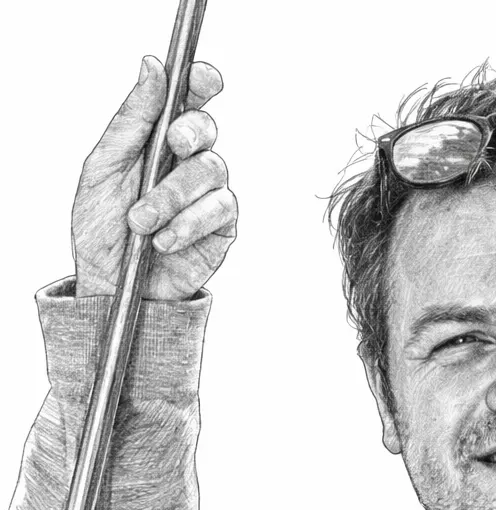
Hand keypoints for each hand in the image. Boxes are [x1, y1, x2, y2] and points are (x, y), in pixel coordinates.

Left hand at [73, 55, 236, 300]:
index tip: (201, 76)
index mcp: (159, 139)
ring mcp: (209, 194)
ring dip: (173, 195)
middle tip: (172, 144)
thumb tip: (153, 66)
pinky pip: (219, 210)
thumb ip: (131, 119)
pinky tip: (164, 240)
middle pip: (207, 129)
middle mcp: (188, 162)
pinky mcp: (222, 227)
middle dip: (191, 132)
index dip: (200, 82)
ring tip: (143, 221)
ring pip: (213, 170)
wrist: (113, 285)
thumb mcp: (103, 166)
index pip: (189, 99)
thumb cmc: (103, 228)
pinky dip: (189, 224)